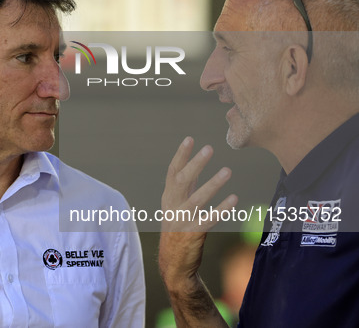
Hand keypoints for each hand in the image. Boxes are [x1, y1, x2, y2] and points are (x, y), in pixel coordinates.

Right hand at [159, 136, 237, 298]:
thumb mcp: (177, 207)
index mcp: (168, 198)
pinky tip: (234, 198)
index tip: (190, 139)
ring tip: (227, 170)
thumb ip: (185, 188)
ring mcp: (182, 221)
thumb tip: (193, 164)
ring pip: (197, 199)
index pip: (173, 172)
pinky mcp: (193, 234)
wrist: (173, 264)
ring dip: (212, 184)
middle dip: (195, 164)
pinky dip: (221, 208)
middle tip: (209, 148)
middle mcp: (172, 207)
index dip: (181, 155)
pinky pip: (209, 219)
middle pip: (182, 181)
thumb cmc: (178, 232)